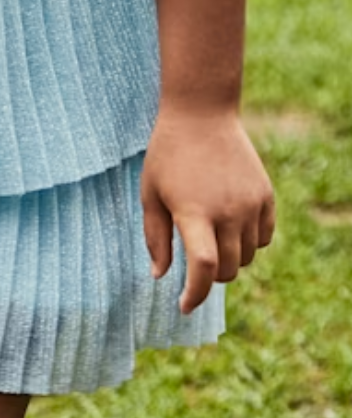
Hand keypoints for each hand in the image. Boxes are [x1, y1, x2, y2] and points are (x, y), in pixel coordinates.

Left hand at [141, 105, 275, 312]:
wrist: (201, 113)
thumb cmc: (167, 154)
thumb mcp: (150, 192)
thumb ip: (155, 237)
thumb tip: (161, 275)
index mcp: (193, 212)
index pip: (203, 268)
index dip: (195, 294)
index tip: (183, 305)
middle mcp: (226, 212)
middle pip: (226, 270)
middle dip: (208, 274)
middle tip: (195, 257)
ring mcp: (250, 204)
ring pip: (246, 257)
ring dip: (230, 257)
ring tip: (211, 231)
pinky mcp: (266, 196)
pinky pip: (264, 238)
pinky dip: (250, 241)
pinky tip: (232, 222)